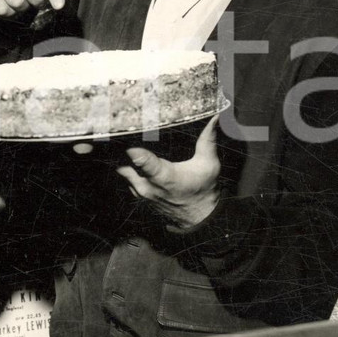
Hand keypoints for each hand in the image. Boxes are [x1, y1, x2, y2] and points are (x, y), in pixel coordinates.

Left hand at [116, 115, 221, 229]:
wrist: (200, 218)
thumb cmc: (204, 190)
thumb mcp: (209, 164)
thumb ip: (208, 140)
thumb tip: (215, 118)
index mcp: (163, 176)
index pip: (141, 161)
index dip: (132, 148)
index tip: (127, 136)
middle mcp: (147, 186)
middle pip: (123, 164)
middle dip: (122, 150)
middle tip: (126, 135)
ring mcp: (140, 193)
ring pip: (122, 172)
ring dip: (125, 161)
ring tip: (128, 145)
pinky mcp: (138, 197)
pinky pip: (126, 180)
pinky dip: (129, 171)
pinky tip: (135, 161)